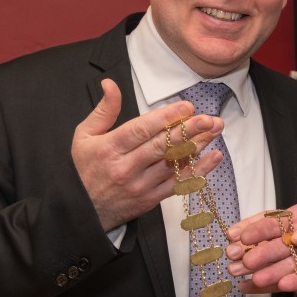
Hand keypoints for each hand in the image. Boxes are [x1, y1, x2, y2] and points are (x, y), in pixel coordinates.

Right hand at [72, 78, 223, 230]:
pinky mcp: (150, 199)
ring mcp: (140, 186)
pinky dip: (198, 170)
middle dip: (189, 130)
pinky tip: (213, 157)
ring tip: (215, 130)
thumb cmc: (84, 169)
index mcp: (110, 149)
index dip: (165, 118)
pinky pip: (178, 184)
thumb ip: (103, 110)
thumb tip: (110, 84)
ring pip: (173, 164)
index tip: (186, 107)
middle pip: (162, 146)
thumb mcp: (84, 136)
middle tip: (209, 118)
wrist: (81, 212)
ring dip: (198, 146)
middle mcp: (126, 168)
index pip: (141, 130)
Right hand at [225, 194, 296, 293]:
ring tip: (249, 278)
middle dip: (252, 254)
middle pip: (272, 247)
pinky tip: (277, 286)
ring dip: (266, 272)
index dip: (254, 229)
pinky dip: (292, 281)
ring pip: (284, 265)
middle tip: (233, 262)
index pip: (272, 223)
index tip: (237, 236)